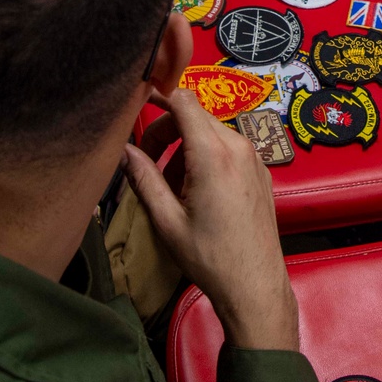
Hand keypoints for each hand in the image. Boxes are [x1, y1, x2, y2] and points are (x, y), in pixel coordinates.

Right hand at [120, 89, 298, 348]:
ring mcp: (253, 157)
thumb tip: (121, 150)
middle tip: (145, 161)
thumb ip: (143, 179)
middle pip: (195, 116)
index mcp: (213, 155)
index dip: (158, 96)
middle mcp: (238, 146)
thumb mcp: (167, 221)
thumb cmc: (209, 257)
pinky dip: (206, 156)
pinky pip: (227, 147)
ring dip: (185, 147)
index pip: (184, 101)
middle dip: (166, 131)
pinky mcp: (260, 170)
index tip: (137, 104)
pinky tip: (195, 190)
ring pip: (210, 132)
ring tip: (170, 186)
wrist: (255, 285)